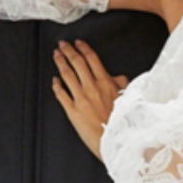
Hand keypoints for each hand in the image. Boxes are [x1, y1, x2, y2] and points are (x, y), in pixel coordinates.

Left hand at [52, 39, 128, 158]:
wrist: (116, 140)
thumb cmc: (122, 122)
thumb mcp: (128, 98)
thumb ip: (121, 84)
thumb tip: (117, 77)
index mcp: (106, 83)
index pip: (92, 59)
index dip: (83, 48)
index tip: (78, 43)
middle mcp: (91, 88)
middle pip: (77, 62)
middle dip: (68, 50)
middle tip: (62, 44)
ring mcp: (80, 99)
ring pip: (67, 75)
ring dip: (60, 62)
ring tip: (56, 55)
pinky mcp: (72, 111)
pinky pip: (61, 94)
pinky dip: (56, 85)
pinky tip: (54, 80)